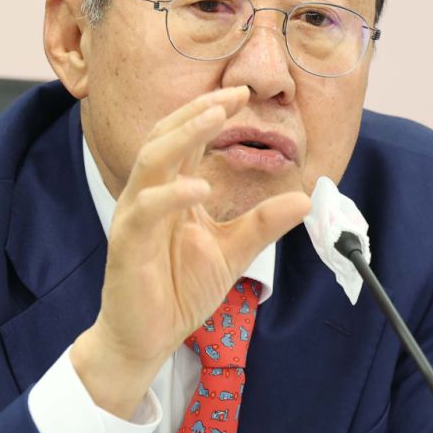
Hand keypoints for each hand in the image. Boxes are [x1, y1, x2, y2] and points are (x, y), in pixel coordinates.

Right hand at [71, 86, 309, 416]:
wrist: (148, 338)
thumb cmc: (179, 292)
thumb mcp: (234, 252)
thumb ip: (264, 224)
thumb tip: (304, 198)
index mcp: (172, 194)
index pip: (186, 140)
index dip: (210, 113)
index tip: (242, 93)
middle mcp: (149, 196)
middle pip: (164, 137)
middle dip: (197, 112)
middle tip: (233, 94)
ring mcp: (135, 217)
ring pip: (151, 161)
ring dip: (182, 135)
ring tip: (215, 118)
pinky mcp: (127, 244)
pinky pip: (145, 209)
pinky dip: (172, 194)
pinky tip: (199, 187)